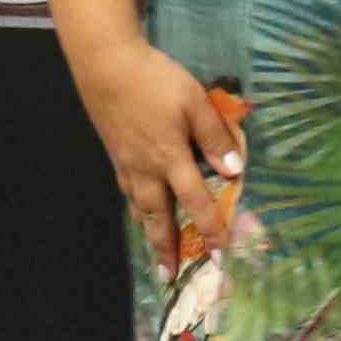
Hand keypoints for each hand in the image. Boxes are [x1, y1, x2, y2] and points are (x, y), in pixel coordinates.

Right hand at [72, 43, 240, 263]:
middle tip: (170, 276)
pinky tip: (139, 210)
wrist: (105, 64)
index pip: (195, 201)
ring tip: (156, 253)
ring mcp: (126, 163)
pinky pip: (127, 191)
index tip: (221, 253)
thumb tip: (235, 170)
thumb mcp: (195, 102)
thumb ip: (215, 137)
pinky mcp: (115, 153)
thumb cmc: (155, 80)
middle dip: (166, 248)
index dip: (210, 227)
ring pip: (139, 207)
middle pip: (158, 216)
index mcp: (170, 158)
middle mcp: (146, 169)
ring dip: (149, 233)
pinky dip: (135, 209)